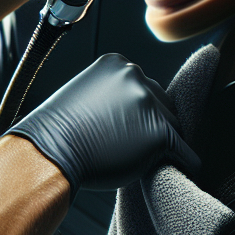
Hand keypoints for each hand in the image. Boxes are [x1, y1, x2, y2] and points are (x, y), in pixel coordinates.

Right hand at [6, 53, 200, 199]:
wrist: (48, 155)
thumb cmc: (57, 133)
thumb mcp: (84, 96)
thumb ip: (112, 96)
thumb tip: (132, 114)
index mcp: (118, 64)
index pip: (145, 87)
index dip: (139, 112)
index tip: (131, 128)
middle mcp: (136, 77)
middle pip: (164, 104)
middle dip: (154, 125)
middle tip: (136, 147)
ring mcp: (149, 104)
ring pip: (175, 127)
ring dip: (164, 144)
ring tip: (145, 160)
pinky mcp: (160, 133)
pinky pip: (185, 152)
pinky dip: (186, 162)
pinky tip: (185, 170)